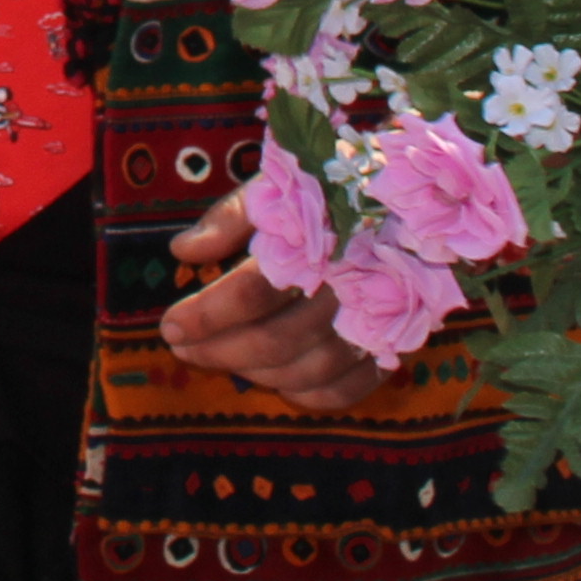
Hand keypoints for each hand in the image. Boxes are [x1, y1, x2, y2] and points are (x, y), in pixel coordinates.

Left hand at [156, 203, 382, 406]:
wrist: (410, 193)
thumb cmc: (328, 187)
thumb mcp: (276, 185)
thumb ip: (230, 218)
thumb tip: (182, 251)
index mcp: (318, 240)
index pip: (253, 291)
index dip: (206, 315)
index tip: (170, 324)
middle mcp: (351, 283)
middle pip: (278, 339)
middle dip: (220, 351)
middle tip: (182, 348)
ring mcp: (378, 319)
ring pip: (310, 369)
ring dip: (256, 374)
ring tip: (220, 360)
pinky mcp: (396, 343)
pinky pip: (352, 387)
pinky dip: (312, 396)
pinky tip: (278, 383)